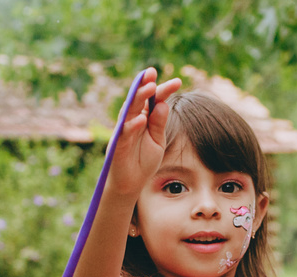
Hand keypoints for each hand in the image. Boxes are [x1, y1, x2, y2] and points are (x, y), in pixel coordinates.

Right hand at [107, 67, 182, 199]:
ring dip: (138, 98)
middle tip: (153, 73)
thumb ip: (159, 124)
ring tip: (149, 88)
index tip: (178, 82)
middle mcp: (132, 120)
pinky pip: (124, 133)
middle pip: (138, 99)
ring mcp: (123, 131)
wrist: (130, 183)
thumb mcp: (158, 141)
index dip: (163, 90)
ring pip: (128, 110)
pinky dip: (132, 125)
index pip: (153, 100)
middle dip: (145, 85)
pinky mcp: (117, 145)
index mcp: (143, 117)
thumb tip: (163, 104)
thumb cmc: (143, 161)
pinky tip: (142, 119)